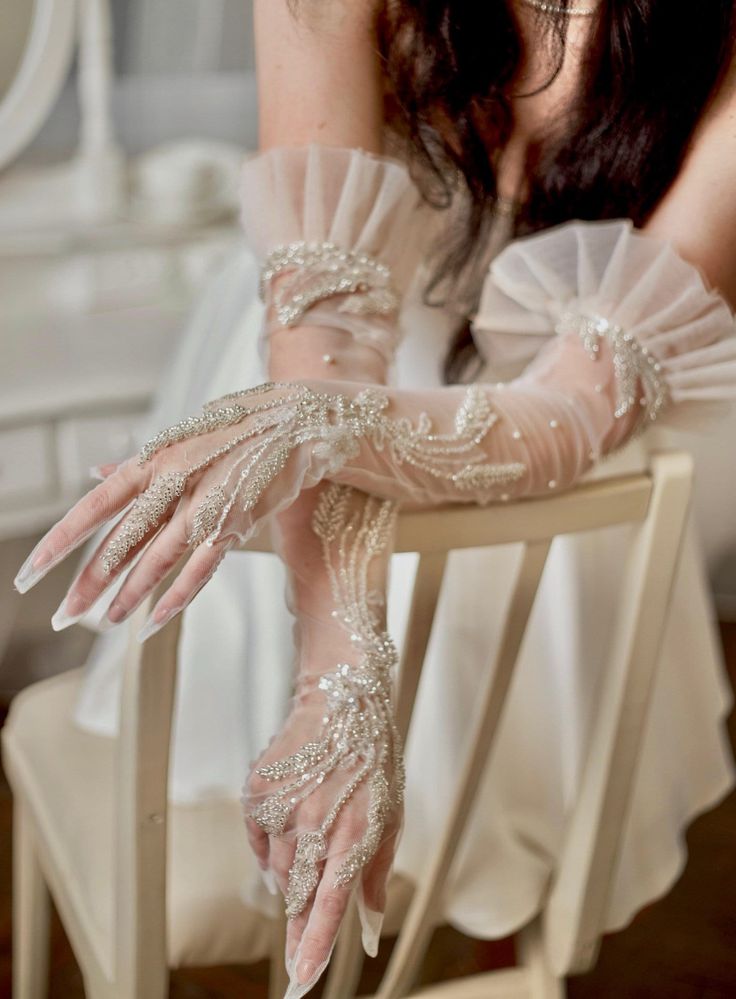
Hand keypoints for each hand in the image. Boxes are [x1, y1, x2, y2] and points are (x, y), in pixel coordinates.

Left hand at [13, 383, 335, 639]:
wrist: (299, 419)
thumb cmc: (239, 426)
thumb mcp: (182, 436)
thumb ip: (138, 463)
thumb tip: (95, 474)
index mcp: (154, 459)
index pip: (95, 506)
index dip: (60, 541)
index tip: (31, 572)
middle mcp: (174, 482)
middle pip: (121, 541)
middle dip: (89, 582)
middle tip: (62, 615)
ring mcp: (206, 504)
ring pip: (158, 559)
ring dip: (130, 595)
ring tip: (107, 623)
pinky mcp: (236, 522)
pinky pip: (202, 567)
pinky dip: (179, 595)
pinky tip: (157, 620)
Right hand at [244, 686, 401, 997]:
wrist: (340, 704)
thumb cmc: (372, 761)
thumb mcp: (391, 818)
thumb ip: (376, 877)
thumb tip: (369, 930)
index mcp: (354, 830)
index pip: (329, 903)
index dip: (313, 945)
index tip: (301, 978)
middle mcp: (314, 821)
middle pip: (298, 893)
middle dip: (303, 914)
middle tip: (305, 923)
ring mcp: (281, 806)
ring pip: (277, 870)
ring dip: (293, 872)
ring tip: (314, 836)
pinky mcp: (257, 792)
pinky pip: (258, 843)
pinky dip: (272, 845)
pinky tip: (292, 820)